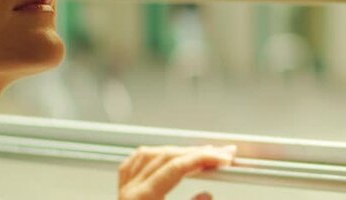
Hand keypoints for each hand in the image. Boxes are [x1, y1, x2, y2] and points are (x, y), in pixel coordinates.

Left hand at [118, 145, 236, 199]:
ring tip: (199, 153)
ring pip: (150, 155)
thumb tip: (206, 195)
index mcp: (142, 198)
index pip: (177, 166)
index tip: (224, 157)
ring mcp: (123, 190)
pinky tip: (162, 154)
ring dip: (178, 150)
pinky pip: (134, 163)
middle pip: (167, 156)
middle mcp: (130, 191)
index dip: (203, 158)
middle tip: (222, 152)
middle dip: (197, 152)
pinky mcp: (121, 193)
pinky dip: (152, 155)